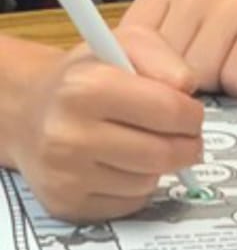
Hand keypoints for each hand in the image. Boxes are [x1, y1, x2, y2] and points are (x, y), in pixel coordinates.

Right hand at [14, 28, 203, 223]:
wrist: (32, 111)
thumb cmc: (86, 75)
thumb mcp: (124, 44)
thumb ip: (163, 57)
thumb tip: (187, 88)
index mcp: (85, 88)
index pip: (168, 111)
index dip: (192, 114)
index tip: (192, 113)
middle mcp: (69, 135)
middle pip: (161, 153)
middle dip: (187, 145)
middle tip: (188, 137)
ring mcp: (66, 175)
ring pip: (148, 182)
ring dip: (160, 166)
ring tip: (146, 144)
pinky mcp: (67, 205)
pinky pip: (129, 204)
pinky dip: (138, 186)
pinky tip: (125, 164)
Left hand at [119, 0, 236, 94]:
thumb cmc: (232, 28)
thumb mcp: (182, 27)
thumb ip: (149, 50)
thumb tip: (127, 90)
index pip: (131, 46)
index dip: (146, 74)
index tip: (166, 73)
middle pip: (166, 68)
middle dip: (187, 80)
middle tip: (213, 57)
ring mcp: (234, 1)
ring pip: (200, 78)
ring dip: (217, 82)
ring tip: (233, 58)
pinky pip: (235, 81)